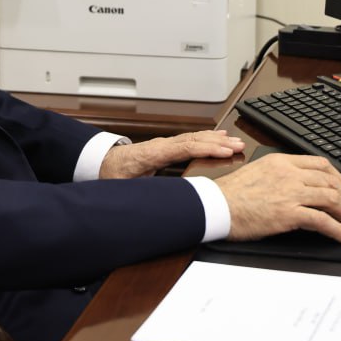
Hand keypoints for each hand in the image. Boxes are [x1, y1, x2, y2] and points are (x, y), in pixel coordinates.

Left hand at [99, 130, 244, 179]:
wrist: (100, 162)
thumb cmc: (111, 174)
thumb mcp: (122, 187)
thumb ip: (137, 193)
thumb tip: (152, 202)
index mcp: (152, 154)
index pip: (185, 147)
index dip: (207, 148)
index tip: (225, 151)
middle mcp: (160, 146)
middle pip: (194, 139)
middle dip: (218, 142)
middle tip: (239, 145)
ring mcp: (164, 145)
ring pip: (194, 138)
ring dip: (215, 139)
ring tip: (235, 141)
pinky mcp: (165, 148)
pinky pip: (190, 140)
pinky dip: (206, 139)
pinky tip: (218, 138)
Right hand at [214, 153, 340, 243]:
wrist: (215, 206)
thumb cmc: (231, 195)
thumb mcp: (258, 173)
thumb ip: (280, 176)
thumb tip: (298, 189)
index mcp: (282, 161)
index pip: (321, 165)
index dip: (340, 179)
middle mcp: (290, 173)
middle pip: (332, 182)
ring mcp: (291, 192)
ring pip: (333, 199)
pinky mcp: (289, 213)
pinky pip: (323, 220)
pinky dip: (339, 230)